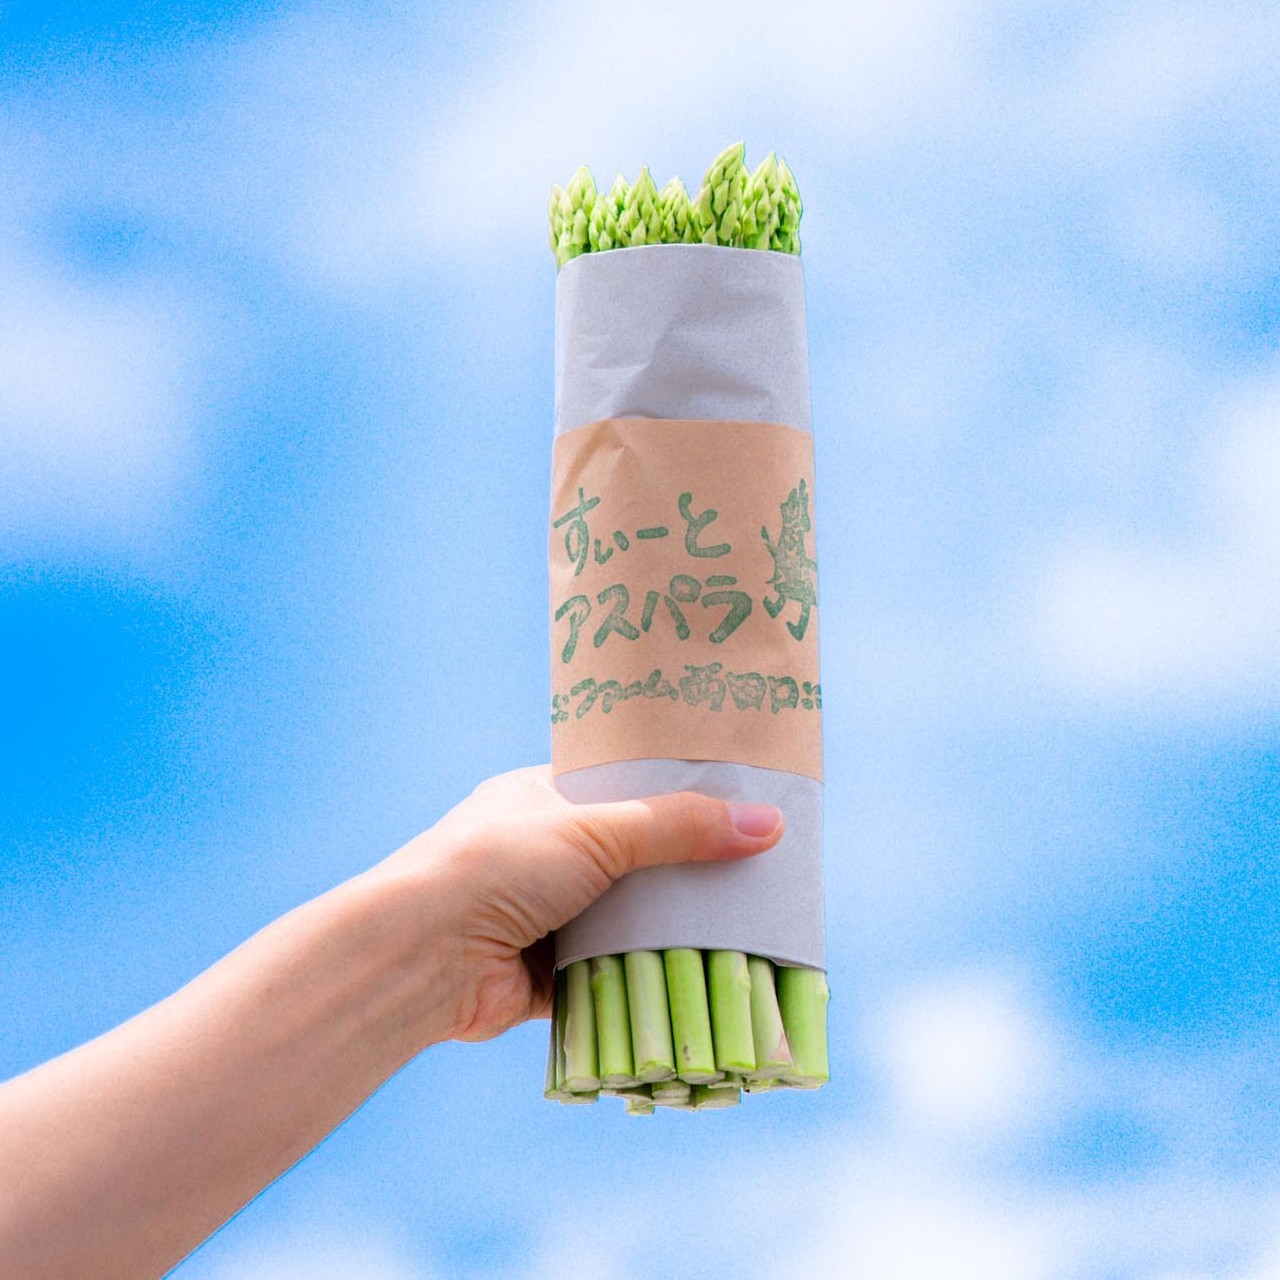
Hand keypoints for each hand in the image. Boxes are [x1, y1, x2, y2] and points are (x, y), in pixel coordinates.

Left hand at [370, 765, 783, 1044]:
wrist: (420, 958)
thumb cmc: (496, 866)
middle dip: (680, 873)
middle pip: (629, 861)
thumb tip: (768, 823)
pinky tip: (699, 980)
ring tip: (743, 930)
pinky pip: (608, 975)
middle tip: (754, 876)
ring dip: (665, 932)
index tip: (737, 808)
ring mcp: (540, 916)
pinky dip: (641, 980)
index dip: (676, 798)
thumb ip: (678, 826)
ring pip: (622, 921)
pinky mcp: (543, 976)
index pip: (621, 789)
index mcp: (540, 798)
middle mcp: (540, 854)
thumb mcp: (595, 830)